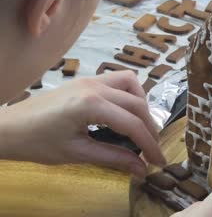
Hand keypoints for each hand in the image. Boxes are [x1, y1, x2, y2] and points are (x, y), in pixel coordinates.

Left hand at [0, 71, 165, 176]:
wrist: (9, 128)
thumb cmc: (37, 143)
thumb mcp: (77, 153)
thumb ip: (114, 158)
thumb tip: (142, 169)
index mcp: (91, 105)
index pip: (132, 124)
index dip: (150, 144)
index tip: (158, 160)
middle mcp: (95, 86)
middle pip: (137, 103)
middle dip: (150, 128)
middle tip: (152, 149)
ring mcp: (91, 79)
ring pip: (132, 84)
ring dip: (142, 105)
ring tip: (141, 126)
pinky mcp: (87, 80)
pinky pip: (118, 79)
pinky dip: (129, 93)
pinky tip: (125, 111)